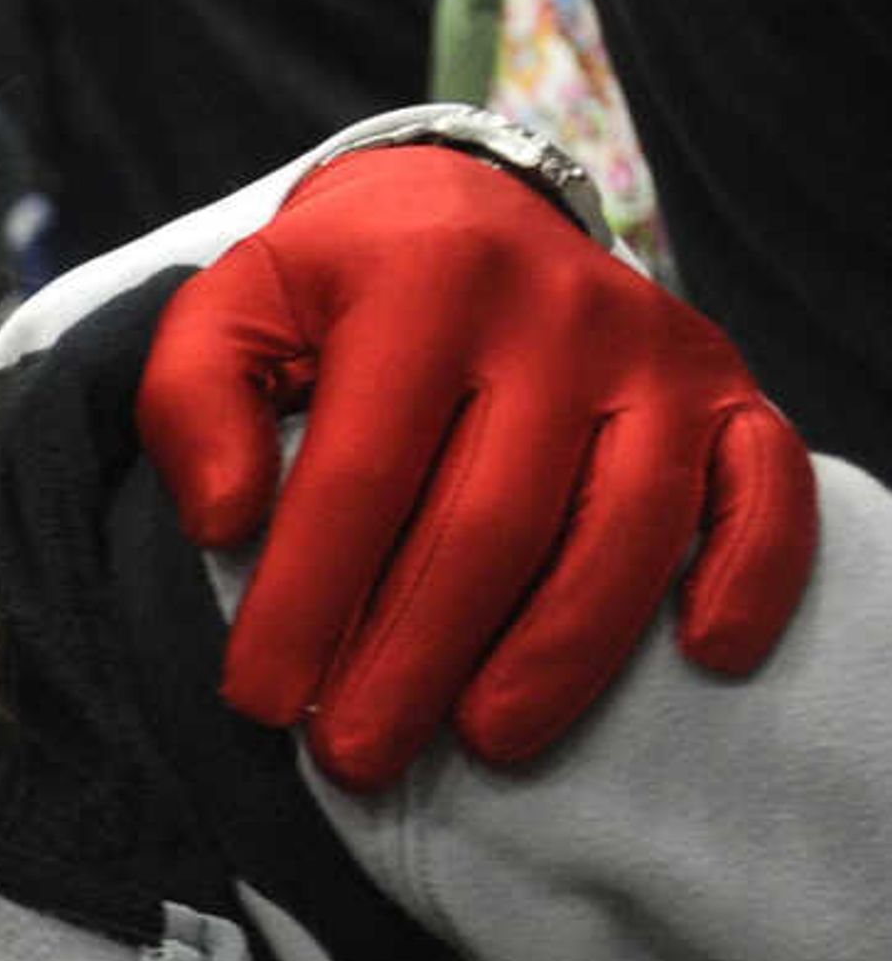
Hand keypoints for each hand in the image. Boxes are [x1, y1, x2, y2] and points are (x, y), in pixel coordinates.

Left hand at [139, 143, 814, 787]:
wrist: (461, 205)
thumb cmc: (332, 288)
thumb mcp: (229, 309)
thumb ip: (192, 402)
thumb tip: (227, 521)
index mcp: (424, 284)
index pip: (360, 474)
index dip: (305, 600)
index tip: (260, 701)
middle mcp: (557, 311)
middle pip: (491, 521)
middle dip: (416, 656)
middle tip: (356, 755)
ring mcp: (656, 352)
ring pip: (624, 527)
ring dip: (557, 651)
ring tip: (484, 740)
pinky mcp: (727, 389)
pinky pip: (769, 489)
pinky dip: (750, 575)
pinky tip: (703, 656)